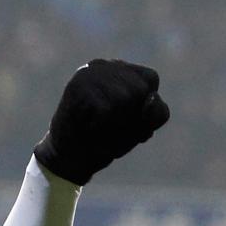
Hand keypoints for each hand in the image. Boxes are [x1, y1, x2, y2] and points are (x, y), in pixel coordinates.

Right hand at [34, 59, 169, 184]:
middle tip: (109, 129)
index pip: (151, 79)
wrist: (69, 159)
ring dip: (117, 126)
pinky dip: (102, 130)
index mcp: (121, 70)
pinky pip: (107, 111)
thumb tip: (152, 99)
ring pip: (125, 98)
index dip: (145, 109)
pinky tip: (88, 130)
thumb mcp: (140, 129)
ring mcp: (89, 73)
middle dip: (131, 119)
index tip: (125, 121)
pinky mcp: (78, 86)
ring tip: (99, 130)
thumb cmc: (105, 142)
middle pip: (140, 90)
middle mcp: (104, 65)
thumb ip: (156, 114)